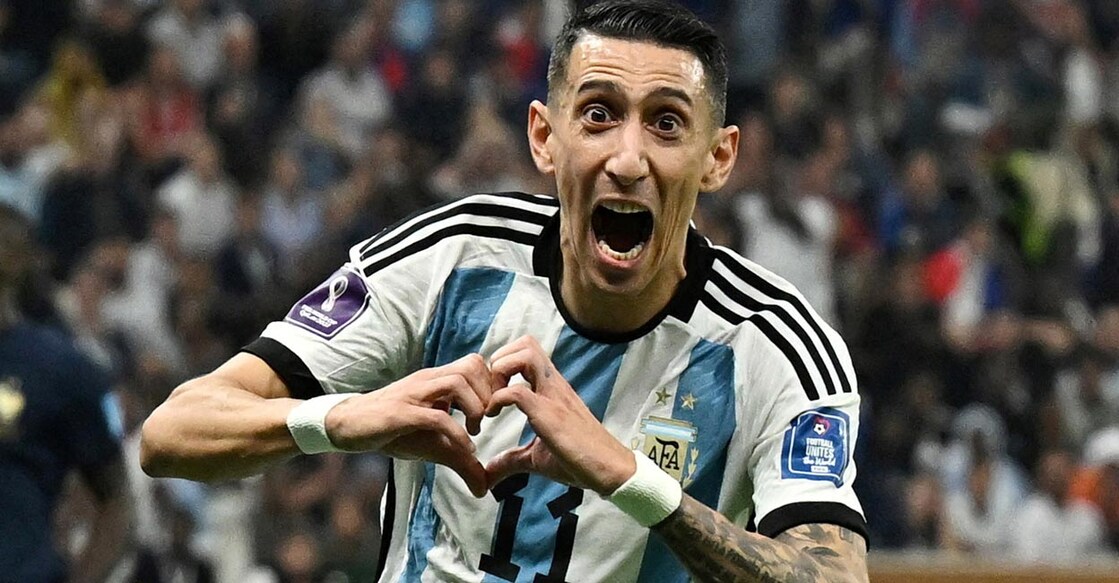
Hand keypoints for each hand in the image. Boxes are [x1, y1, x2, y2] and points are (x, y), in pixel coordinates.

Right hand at [325, 353, 493, 496]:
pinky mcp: (400, 413)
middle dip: (489, 394)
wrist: (348, 425)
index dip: (493, 384)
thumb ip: (460, 460)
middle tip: (486, 421)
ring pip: (457, 383)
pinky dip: (456, 433)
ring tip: (475, 431)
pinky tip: (464, 450)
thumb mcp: (433, 444)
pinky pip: (436, 416)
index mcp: (437, 380)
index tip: (494, 411)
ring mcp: (414, 395)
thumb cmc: (393, 430)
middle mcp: (428, 381)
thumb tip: (484, 488)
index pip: (476, 363)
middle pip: (472, 366)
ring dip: (475, 408)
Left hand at [484, 336, 635, 495]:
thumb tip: (488, 473)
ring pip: (524, 355)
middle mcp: (553, 385)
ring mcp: (553, 396)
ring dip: (500, 371)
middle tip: (490, 389)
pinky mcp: (550, 414)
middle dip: (500, 359)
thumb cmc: (578, 460)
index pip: (527, 351)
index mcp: (552, 388)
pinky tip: (493, 416)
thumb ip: (511, 459)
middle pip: (526, 343)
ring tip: (493, 398)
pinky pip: (517, 392)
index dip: (502, 362)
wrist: (609, 470)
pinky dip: (498, 400)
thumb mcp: (537, 457)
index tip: (491, 390)